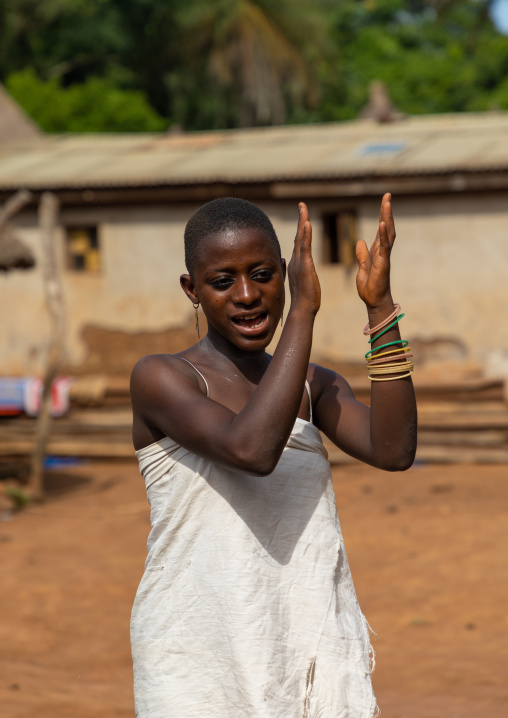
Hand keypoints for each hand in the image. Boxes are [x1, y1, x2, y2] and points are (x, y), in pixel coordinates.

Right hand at [288, 202, 320, 315]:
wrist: (303, 309)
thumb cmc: (304, 300)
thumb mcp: (300, 281)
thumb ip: (295, 270)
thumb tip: (287, 262)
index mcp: (296, 263)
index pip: (299, 242)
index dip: (301, 229)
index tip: (303, 217)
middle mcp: (295, 260)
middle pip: (299, 235)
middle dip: (301, 219)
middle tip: (302, 205)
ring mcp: (299, 262)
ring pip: (301, 237)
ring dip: (302, 221)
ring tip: (303, 207)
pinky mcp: (304, 265)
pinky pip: (305, 247)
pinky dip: (305, 234)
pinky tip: (307, 223)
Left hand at [355, 193, 394, 309]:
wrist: (373, 301)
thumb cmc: (369, 287)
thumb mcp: (362, 267)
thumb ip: (362, 255)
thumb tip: (360, 242)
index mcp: (377, 251)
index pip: (381, 229)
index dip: (382, 215)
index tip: (384, 201)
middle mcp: (383, 251)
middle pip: (386, 227)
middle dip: (387, 211)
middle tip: (387, 195)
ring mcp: (384, 256)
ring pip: (388, 233)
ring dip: (387, 217)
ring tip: (386, 202)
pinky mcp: (383, 263)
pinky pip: (384, 246)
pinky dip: (383, 234)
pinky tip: (381, 223)